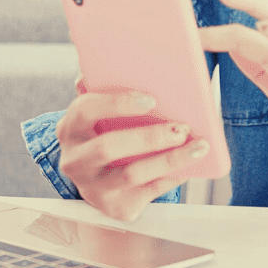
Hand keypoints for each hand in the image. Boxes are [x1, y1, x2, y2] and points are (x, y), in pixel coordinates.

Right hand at [54, 76, 210, 221]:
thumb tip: (106, 59)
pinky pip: (147, 193)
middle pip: (108, 147)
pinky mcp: (115, 208)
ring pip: (132, 174)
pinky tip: (190, 166)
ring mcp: (93, 188)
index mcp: (70, 128)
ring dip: (169, 159)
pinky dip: (171, 177)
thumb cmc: (106, 134)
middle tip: (181, 127)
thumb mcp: (99, 112)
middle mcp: (75, 160)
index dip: (117, 103)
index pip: (85, 110)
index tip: (151, 99)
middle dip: (149, 136)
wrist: (101, 182)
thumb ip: (102, 85)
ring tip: (197, 146)